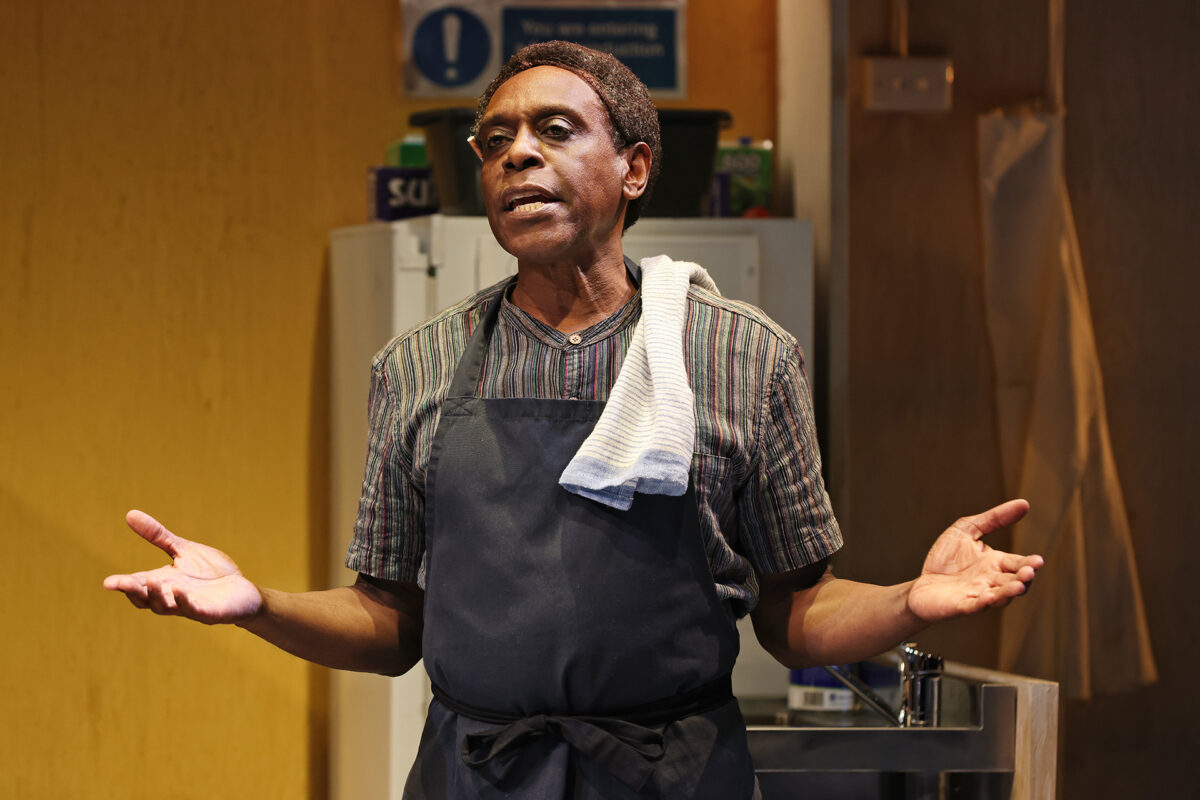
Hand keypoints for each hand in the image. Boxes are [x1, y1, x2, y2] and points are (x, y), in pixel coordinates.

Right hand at [103, 510, 262, 623]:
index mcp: (164, 583)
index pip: (139, 585)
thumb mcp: (182, 550)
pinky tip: (181, 592)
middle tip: (119, 583)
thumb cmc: (211, 573)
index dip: (123, 585)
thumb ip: (158, 536)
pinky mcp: (211, 613)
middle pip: (146, 599)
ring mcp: (191, 607)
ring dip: (157, 596)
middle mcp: (172, 598)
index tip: (108, 582)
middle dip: (133, 591)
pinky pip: (196, 611)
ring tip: (153, 581)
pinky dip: (186, 603)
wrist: (242, 591)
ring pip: (167, 607)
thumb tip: (129, 514)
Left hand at [906, 499, 1042, 622]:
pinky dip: (983, 603)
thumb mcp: (968, 530)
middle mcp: (991, 581)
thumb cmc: (946, 558)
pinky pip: (975, 605)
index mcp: (996, 564)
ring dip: (1009, 592)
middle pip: (1013, 581)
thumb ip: (994, 518)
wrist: (921, 584)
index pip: (1018, 564)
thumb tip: (1024, 503)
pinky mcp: (961, 605)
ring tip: (1019, 586)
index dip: (1029, 563)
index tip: (1038, 561)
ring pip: (999, 596)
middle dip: (1022, 578)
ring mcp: (978, 595)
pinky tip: (989, 597)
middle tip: (1030, 572)